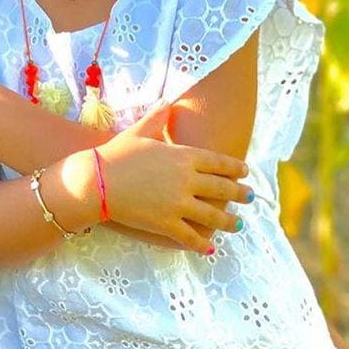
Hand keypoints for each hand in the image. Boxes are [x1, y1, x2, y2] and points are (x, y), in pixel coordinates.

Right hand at [97, 104, 252, 254]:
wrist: (97, 181)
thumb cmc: (116, 154)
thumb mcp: (138, 131)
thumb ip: (157, 116)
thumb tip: (167, 100)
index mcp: (184, 156)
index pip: (219, 163)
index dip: (235, 169)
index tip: (245, 172)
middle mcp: (187, 180)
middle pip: (222, 189)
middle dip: (240, 194)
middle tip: (251, 197)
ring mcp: (179, 204)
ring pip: (213, 216)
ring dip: (228, 222)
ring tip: (237, 225)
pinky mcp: (167, 224)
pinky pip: (190, 236)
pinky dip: (202, 244)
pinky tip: (210, 248)